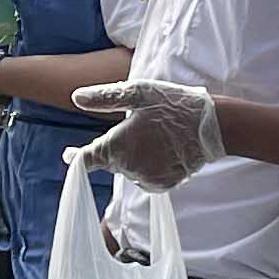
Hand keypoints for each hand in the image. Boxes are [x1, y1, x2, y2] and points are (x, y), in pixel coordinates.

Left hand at [73, 78, 222, 190]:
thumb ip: (104, 98)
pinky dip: (149, 166)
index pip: (87, 158)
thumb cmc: (172, 104)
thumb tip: (76, 97)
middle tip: (137, 126)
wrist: (211, 126)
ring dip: (134, 156)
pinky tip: (164, 150)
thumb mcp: (137, 93)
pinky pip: (146, 178)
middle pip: (110, 161)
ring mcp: (146, 179)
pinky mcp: (163, 184)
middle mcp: (129, 167)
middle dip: (115, 147)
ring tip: (156, 135)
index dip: (75, 157)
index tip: (68, 154)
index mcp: (117, 146)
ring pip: (129, 169)